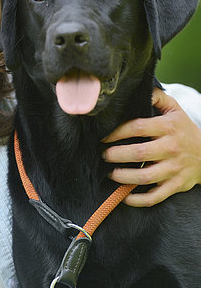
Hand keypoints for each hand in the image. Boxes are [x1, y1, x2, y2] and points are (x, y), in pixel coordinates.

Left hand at [101, 88, 200, 206]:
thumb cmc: (184, 130)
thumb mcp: (174, 109)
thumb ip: (157, 97)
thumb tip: (141, 88)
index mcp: (167, 127)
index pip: (137, 127)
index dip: (117, 132)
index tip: (104, 137)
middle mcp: (171, 148)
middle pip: (138, 153)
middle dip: (116, 155)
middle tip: (103, 155)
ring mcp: (174, 169)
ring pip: (145, 177)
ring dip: (123, 177)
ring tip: (110, 173)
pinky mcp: (176, 185)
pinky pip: (155, 196)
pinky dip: (138, 199)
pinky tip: (125, 196)